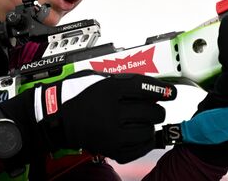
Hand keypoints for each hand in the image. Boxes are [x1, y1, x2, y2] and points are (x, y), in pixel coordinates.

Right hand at [0, 70, 176, 163]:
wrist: (55, 118)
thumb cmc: (77, 95)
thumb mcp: (100, 78)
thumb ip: (126, 81)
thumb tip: (153, 86)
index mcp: (110, 89)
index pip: (146, 88)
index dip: (163, 90)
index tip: (171, 92)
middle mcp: (112, 111)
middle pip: (152, 111)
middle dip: (156, 109)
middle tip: (150, 108)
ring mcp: (112, 133)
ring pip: (149, 131)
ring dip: (149, 126)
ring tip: (141, 122)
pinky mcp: (111, 148)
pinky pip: (140, 147)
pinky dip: (144, 141)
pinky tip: (137, 134)